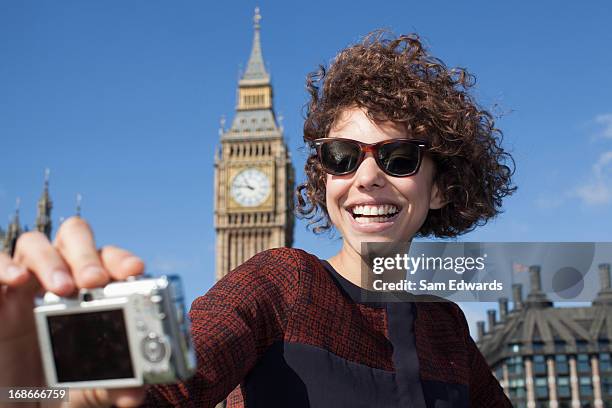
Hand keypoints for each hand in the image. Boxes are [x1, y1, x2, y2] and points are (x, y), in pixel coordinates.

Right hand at [0, 216, 145, 406]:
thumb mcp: (87, 389)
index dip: (120, 258)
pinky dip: (3, 265)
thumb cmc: (55, 387)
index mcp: (88, 292)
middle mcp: (57, 280)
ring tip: (62, 289)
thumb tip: (135, 393)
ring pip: (34, 244)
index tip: (135, 269)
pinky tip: (16, 279)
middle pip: (73, 238)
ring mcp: (22, 286)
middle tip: (94, 280)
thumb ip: (112, 386)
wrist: (17, 403)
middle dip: (86, 253)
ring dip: (51, 260)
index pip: (107, 258)